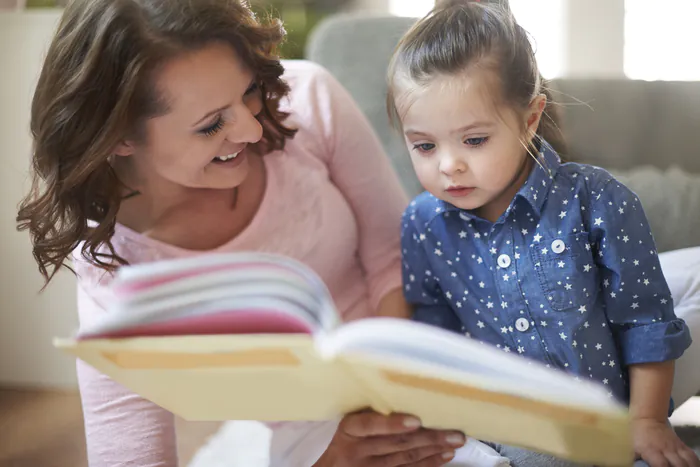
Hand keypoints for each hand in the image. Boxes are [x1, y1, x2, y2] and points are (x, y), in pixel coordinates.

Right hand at [313, 410, 465, 466]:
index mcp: (350, 428)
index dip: (393, 424)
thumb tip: (401, 384)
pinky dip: (429, 463)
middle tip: (454, 432)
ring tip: (455, 442)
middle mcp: (359, 449)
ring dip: (434, 450)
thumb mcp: (348, 420)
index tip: (416, 421)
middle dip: (428, 438)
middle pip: (397, 444)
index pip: (370, 425)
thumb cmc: (346, 436)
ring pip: (406, 458)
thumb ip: (369, 408)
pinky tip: (445, 455)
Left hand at [633, 418, 699, 466]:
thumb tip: (631, 464)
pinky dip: (694, 463)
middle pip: (679, 464)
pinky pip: (692, 456)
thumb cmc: (635, 437)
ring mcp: (675, 446)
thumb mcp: (630, 448)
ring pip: (689, 460)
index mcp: (650, 450)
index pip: (661, 464)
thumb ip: (634, 459)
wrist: (646, 421)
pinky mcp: (682, 445)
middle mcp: (665, 449)